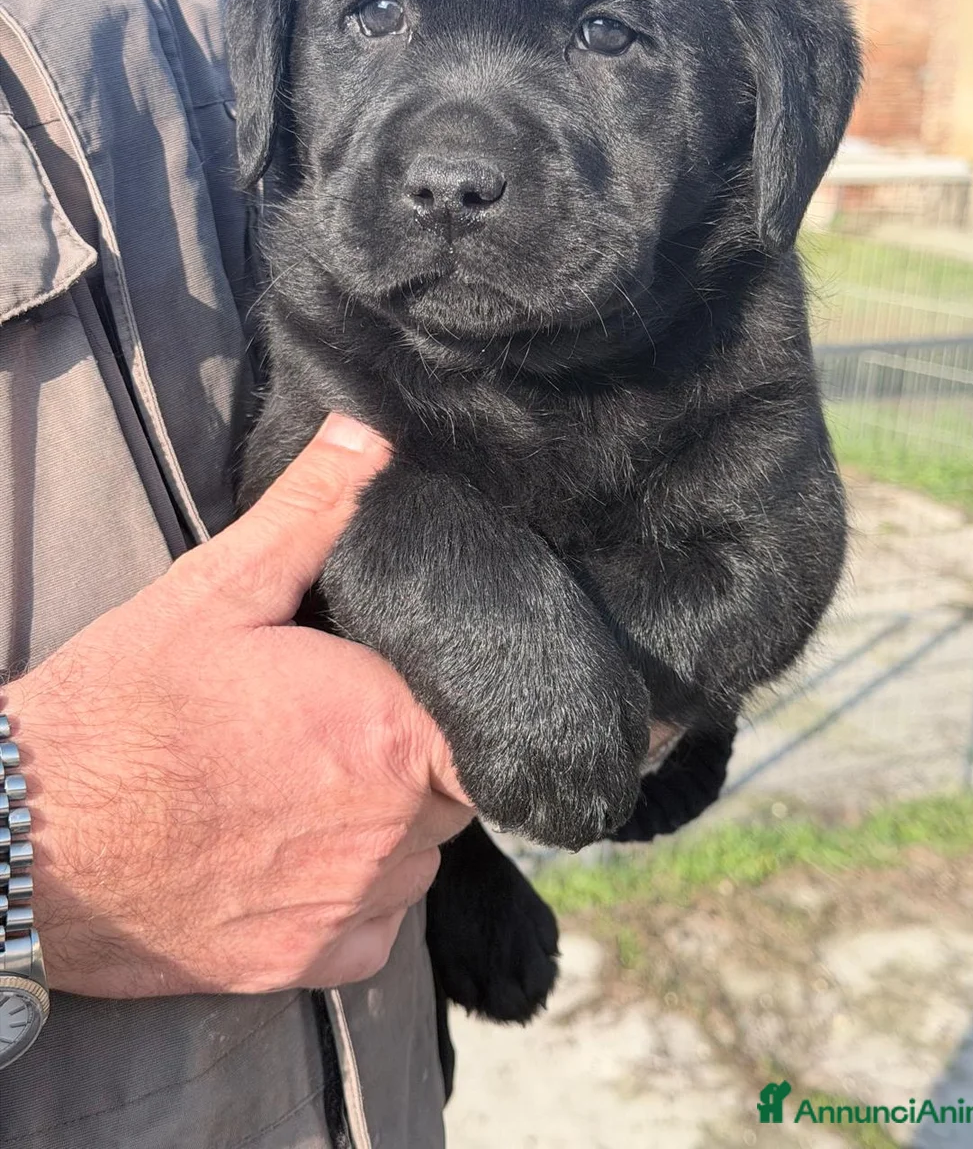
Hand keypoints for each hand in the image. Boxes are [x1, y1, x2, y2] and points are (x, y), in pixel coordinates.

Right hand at [3, 415, 473, 996]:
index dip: (469, 700)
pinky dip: (348, 895)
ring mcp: (347, 907)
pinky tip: (284, 851)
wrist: (23, 846)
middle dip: (414, 751)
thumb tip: (371, 436)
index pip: (495, 720)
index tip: (424, 686)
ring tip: (304, 783)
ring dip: (385, 823)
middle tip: (339, 720)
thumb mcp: (214, 590)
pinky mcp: (305, 967)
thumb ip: (311, 513)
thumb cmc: (121, 709)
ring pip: (416, 856)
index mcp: (384, 730)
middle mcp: (387, 832)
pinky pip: (374, 928)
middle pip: (454, 787)